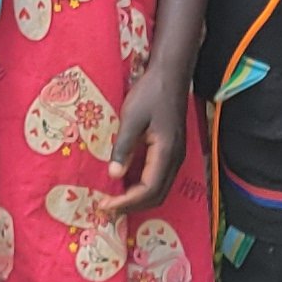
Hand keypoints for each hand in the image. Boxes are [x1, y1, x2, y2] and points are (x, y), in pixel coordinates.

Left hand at [106, 67, 187, 214]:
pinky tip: (126, 182)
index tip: (105, 204)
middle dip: (132, 205)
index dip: (127, 202)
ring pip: (160, 188)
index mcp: (166, 152)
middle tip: (108, 207)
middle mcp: (175, 159)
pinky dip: (143, 187)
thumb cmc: (151, 93)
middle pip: (157, 195)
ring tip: (115, 198)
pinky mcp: (172, 150)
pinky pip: (159, 177)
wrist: (171, 74)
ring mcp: (176, 155)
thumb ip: (123, 148)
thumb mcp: (131, 118)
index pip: (148, 189)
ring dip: (138, 198)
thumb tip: (113, 175)